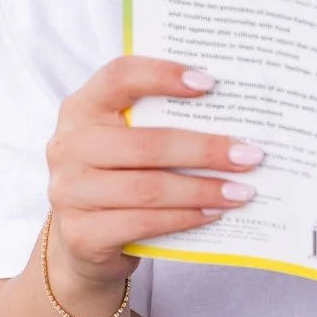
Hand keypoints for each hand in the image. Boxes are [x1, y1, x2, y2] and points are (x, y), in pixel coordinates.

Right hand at [44, 54, 262, 289]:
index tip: (210, 83)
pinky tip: (213, 213)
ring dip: (203, 190)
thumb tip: (231, 113)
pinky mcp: (81, 234)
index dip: (163, 75)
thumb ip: (157, 120)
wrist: (81, 241)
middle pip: (146, 143)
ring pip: (149, 188)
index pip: (119, 76)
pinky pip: (144, 224)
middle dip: (205, 150)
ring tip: (242, 191)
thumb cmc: (117, 175)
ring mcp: (69, 192)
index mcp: (81, 108)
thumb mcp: (124, 138)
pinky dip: (185, 218)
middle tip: (249, 155)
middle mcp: (68, 146)